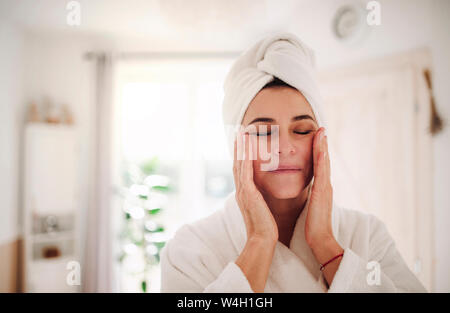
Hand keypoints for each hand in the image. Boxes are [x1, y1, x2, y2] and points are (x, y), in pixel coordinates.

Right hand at [233, 130, 278, 242]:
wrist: (262, 239)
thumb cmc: (265, 227)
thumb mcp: (262, 208)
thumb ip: (261, 198)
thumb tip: (263, 193)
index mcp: (245, 194)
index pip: (242, 170)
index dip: (241, 156)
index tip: (243, 142)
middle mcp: (241, 191)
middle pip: (238, 164)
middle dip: (239, 148)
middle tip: (239, 132)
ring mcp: (243, 192)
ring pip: (239, 165)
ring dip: (240, 148)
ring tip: (241, 133)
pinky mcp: (248, 193)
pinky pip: (245, 172)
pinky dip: (245, 159)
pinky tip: (246, 147)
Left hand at [304, 127, 333, 247]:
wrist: (320, 239)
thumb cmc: (313, 225)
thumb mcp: (312, 205)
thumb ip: (312, 196)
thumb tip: (309, 190)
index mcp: (321, 188)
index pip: (320, 165)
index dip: (319, 150)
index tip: (317, 136)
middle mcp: (325, 185)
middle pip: (324, 160)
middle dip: (323, 144)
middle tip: (321, 128)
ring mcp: (325, 189)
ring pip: (324, 164)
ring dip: (323, 147)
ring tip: (321, 132)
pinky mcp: (322, 194)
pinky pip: (322, 174)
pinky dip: (322, 161)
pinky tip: (320, 150)